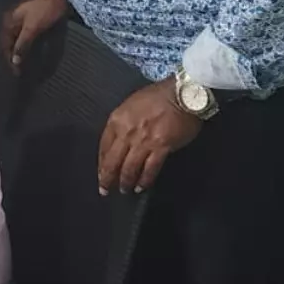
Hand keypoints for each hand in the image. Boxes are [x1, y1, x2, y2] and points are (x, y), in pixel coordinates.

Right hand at [0, 0, 68, 72]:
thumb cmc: (44, 10)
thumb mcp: (32, 28)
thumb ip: (22, 44)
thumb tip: (14, 61)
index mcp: (8, 21)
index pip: (5, 45)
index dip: (10, 59)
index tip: (16, 72)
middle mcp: (11, 20)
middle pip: (9, 43)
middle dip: (13, 57)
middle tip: (19, 71)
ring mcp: (20, 19)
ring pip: (16, 40)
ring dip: (19, 51)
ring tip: (23, 64)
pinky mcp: (29, 19)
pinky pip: (23, 36)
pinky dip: (25, 45)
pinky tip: (28, 52)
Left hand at [97, 78, 201, 195]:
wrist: (183, 93)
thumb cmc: (158, 96)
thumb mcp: (132, 104)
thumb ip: (123, 122)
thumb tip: (120, 140)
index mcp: (117, 119)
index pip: (103, 146)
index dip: (101, 163)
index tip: (101, 173)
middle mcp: (127, 132)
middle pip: (112, 161)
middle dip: (107, 178)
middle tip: (105, 190)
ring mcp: (143, 141)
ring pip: (129, 168)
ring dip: (125, 182)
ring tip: (124, 190)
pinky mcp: (161, 148)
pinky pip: (149, 169)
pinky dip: (144, 181)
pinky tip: (141, 187)